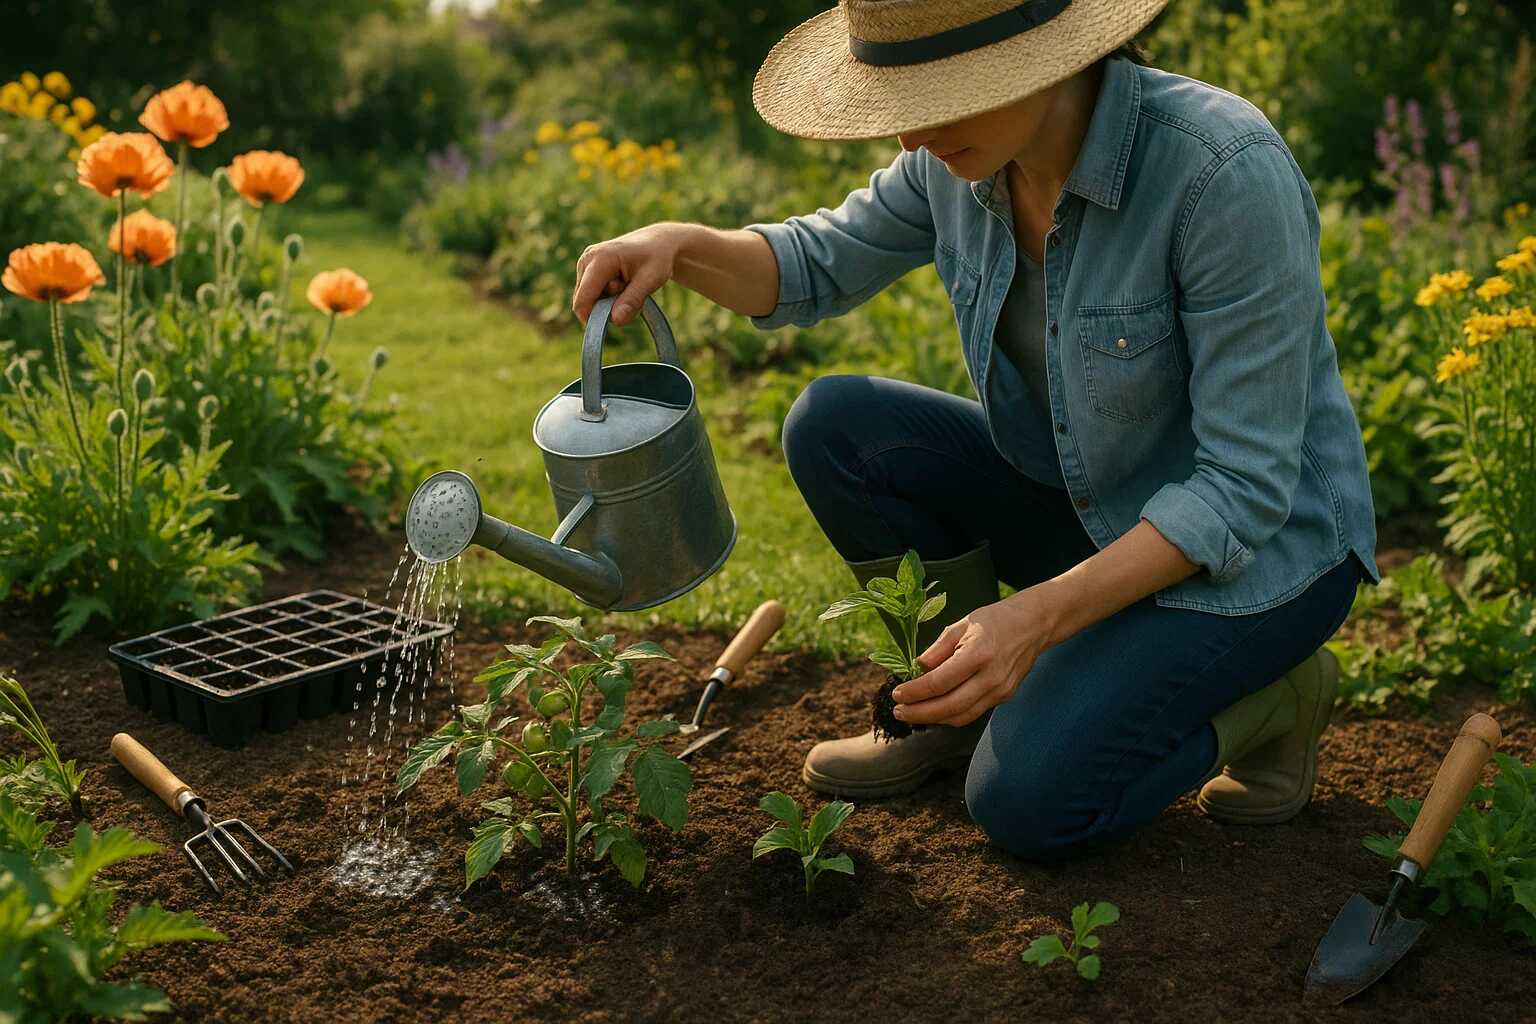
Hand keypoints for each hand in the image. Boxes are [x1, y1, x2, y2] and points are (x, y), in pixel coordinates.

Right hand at [572, 222, 685, 326]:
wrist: (657, 243)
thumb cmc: (656, 259)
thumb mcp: (651, 280)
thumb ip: (633, 300)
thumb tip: (616, 320)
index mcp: (599, 260)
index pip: (582, 300)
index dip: (596, 318)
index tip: (620, 317)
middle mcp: (586, 260)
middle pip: (584, 302)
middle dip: (606, 308)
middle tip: (631, 294)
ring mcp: (584, 263)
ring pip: (588, 299)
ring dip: (608, 302)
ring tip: (628, 286)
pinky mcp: (586, 267)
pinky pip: (591, 294)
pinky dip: (607, 296)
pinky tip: (622, 284)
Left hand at [890, 587, 1059, 726]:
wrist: (1034, 625)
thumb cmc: (995, 620)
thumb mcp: (962, 625)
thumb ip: (938, 649)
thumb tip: (917, 669)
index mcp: (978, 654)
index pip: (939, 683)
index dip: (915, 692)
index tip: (897, 694)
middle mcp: (991, 677)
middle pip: (949, 707)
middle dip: (920, 713)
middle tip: (899, 711)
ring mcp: (1000, 690)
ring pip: (962, 716)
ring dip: (934, 719)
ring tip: (912, 713)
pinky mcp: (1005, 697)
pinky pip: (973, 713)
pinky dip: (951, 715)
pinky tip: (935, 709)